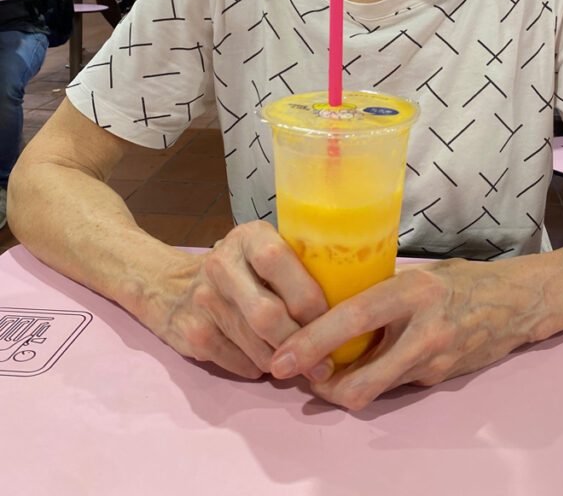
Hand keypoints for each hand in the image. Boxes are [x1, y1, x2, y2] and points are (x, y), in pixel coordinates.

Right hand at [146, 222, 331, 380]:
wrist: (169, 285)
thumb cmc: (240, 269)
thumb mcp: (263, 250)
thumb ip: (297, 266)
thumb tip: (348, 303)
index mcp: (249, 237)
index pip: (278, 262)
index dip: (309, 296)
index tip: (333, 318)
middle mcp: (222, 264)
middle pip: (268, 314)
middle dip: (302, 343)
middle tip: (326, 363)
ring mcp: (204, 301)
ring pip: (257, 347)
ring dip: (286, 362)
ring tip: (305, 366)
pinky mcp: (193, 335)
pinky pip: (240, 364)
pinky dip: (261, 369)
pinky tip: (269, 362)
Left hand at [270, 259, 533, 409]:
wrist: (516, 303)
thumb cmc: (462, 279)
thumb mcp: (417, 274)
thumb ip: (380, 291)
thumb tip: (330, 301)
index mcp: (413, 292)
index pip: (352, 319)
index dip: (311, 342)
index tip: (280, 357)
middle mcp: (423, 333)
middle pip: (360, 382)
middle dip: (320, 387)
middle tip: (293, 374)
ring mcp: (433, 363)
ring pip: (373, 391)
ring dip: (342, 385)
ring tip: (319, 367)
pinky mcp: (439, 381)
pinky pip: (393, 386)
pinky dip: (370, 379)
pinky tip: (360, 363)